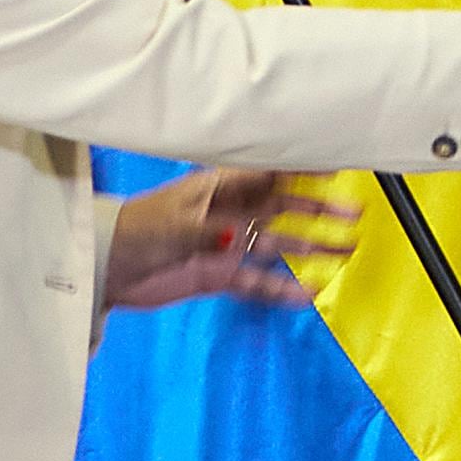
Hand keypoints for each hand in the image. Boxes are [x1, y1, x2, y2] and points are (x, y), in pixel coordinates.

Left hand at [107, 169, 352, 311]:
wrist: (106, 267)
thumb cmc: (136, 231)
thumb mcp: (172, 227)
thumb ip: (208, 232)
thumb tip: (238, 237)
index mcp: (218, 188)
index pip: (267, 172)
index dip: (300, 168)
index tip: (335, 165)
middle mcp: (229, 212)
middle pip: (282, 208)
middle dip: (318, 210)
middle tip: (353, 214)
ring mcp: (226, 244)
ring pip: (277, 243)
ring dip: (310, 246)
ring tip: (346, 250)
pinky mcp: (218, 275)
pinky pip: (256, 282)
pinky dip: (280, 289)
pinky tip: (306, 295)